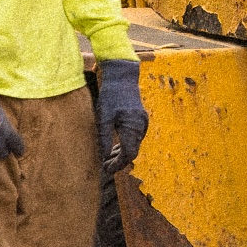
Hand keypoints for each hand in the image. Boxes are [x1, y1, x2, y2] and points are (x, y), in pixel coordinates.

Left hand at [94, 56, 147, 172]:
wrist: (122, 77)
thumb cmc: (111, 96)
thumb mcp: (103, 117)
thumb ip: (105, 138)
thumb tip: (104, 157)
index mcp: (132, 126)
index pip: (128, 153)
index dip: (118, 164)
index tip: (107, 169)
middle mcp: (141, 126)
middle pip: (133, 151)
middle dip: (119, 161)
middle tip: (105, 166)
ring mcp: (143, 122)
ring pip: (134, 144)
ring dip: (122, 153)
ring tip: (107, 158)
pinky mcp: (141, 119)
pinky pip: (135, 137)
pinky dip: (126, 143)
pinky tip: (116, 146)